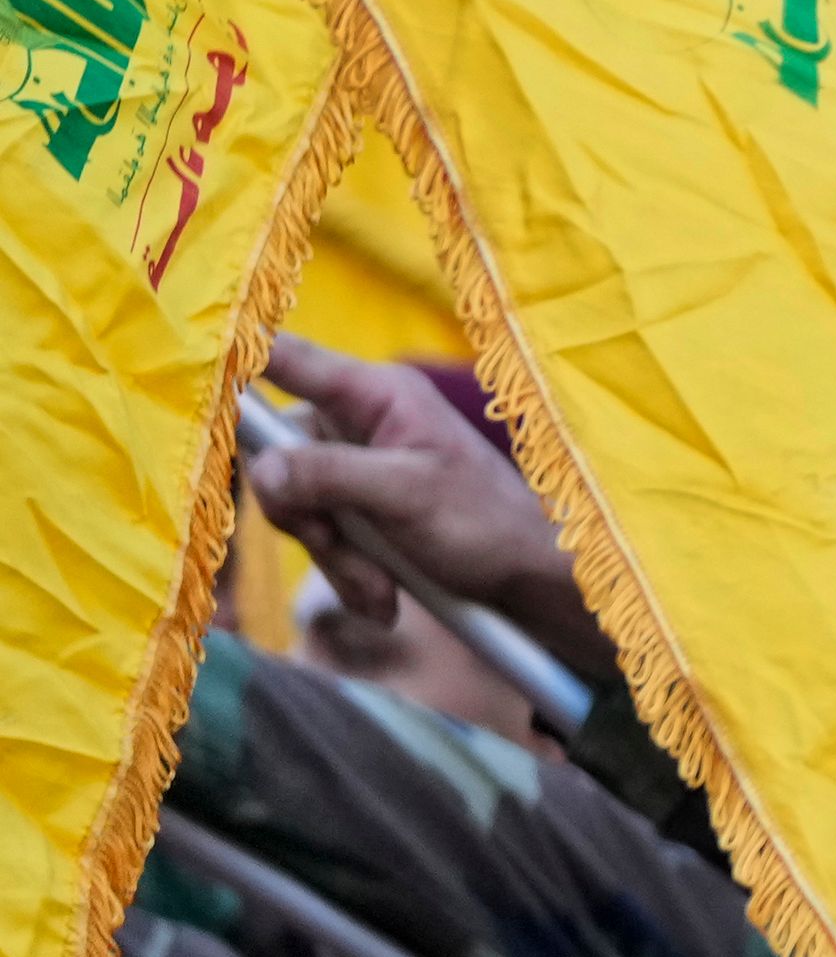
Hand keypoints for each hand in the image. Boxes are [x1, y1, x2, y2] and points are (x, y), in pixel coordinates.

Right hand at [249, 335, 607, 676]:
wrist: (530, 579)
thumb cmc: (486, 523)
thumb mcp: (406, 497)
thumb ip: (330, 476)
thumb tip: (261, 468)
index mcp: (376, 393)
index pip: (285, 356)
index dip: (230, 356)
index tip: (184, 370)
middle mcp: (360, 419)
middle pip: (279, 454)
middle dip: (307, 518)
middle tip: (346, 554)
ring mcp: (358, 463)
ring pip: (299, 506)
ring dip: (335, 558)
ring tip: (382, 591)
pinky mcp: (361, 505)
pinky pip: (324, 535)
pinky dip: (349, 573)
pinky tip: (384, 600)